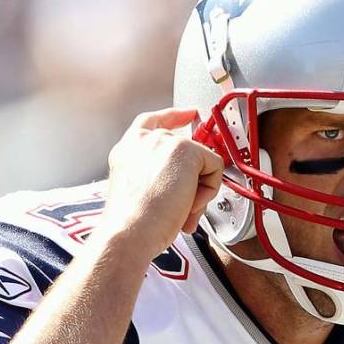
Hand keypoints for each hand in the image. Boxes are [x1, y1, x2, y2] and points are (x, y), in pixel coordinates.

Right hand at [99, 108, 223, 260]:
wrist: (130, 230)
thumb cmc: (133, 222)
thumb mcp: (141, 191)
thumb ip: (159, 176)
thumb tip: (188, 184)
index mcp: (128, 149)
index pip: (153, 122)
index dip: (175, 116)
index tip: (190, 114)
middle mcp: (144, 140)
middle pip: (186, 146)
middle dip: (193, 179)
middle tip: (185, 205)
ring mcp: (165, 141)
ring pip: (201, 162)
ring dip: (198, 190)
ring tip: (181, 210)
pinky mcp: (186, 149)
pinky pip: (215, 167)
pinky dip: (209, 190)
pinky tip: (189, 203)